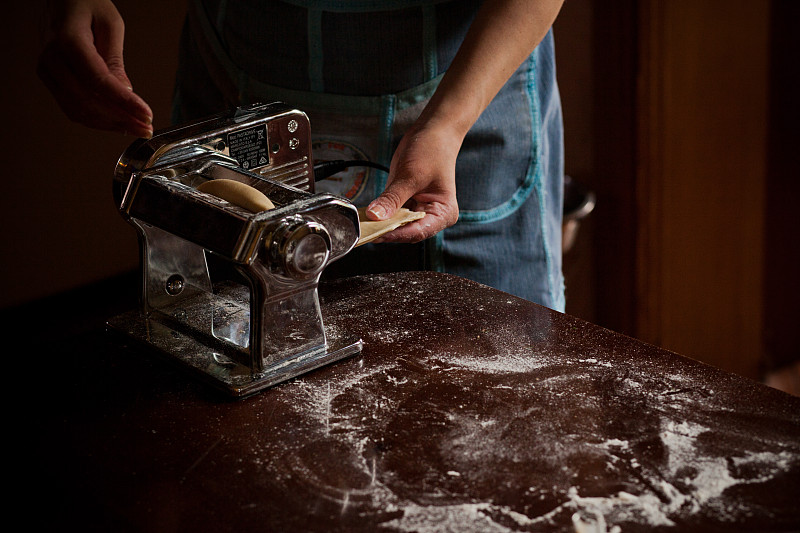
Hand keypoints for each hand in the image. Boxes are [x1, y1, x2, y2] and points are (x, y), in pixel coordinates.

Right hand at [37, 0, 152, 137]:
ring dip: (110, 125)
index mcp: (68, 40)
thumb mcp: (110, 23)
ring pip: (79, 110)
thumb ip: (115, 59)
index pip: (98, 80)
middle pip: (88, 100)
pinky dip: (97, 121)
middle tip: (146, 127)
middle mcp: (53, 58)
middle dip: (121, 119)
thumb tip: (124, 90)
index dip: (124, 102)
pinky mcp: (51, 80)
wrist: (61, 0)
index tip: (146, 115)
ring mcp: (48, 71)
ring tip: (136, 128)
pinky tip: (118, 123)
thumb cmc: (86, 4)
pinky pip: (73, 109)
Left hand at [365, 120, 460, 242]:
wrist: (433, 131)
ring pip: (396, 224)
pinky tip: (366, 213)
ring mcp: (418, 209)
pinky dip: (379, 213)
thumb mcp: (411, 175)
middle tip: (364, 229)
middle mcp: (431, 216)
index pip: (417, 232)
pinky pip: (390, 213)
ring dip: (380, 223)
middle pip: (405, 231)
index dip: (395, 234)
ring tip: (362, 223)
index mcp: (443, 213)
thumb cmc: (432, 150)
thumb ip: (392, 198)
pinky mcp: (405, 202)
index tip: (374, 233)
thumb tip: (375, 215)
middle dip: (385, 230)